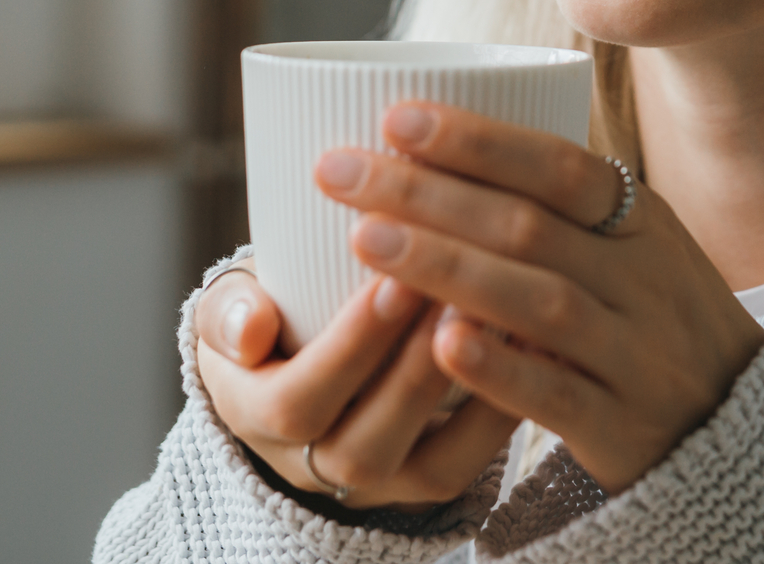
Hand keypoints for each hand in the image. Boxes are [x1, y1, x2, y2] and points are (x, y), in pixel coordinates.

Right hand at [193, 263, 520, 510]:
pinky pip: (472, 462)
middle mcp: (315, 467)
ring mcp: (380, 483)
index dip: (348, 350)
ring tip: (504, 320)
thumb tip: (251, 329)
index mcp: (253, 418)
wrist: (304, 366)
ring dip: (470, 392)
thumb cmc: (271, 315)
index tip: (393, 280)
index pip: (296, 404)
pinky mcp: (432, 479)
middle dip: (416, 368)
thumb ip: (227, 312)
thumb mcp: (231, 307)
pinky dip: (505, 409)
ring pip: (429, 462)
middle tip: (463, 294)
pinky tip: (536, 348)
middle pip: (366, 442)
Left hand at [314, 102, 763, 493]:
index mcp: (639, 221)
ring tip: (365, 240)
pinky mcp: (622, 426)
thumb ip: (556, 205)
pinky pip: (557, 395)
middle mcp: (641, 278)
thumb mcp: (631, 246)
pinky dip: (500, 368)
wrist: (739, 422)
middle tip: (338, 172)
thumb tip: (439, 140)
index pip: (557, 165)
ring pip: (540, 303)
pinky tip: (441, 345)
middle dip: (427, 194)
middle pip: (529, 226)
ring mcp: (636, 353)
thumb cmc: (654, 316)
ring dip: (449, 267)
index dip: (477, 140)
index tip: (393, 116)